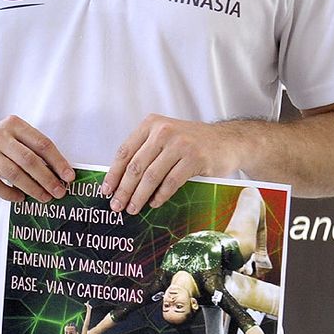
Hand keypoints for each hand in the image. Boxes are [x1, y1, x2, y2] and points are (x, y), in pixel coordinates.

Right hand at [0, 115, 71, 202]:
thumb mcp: (13, 139)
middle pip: (29, 160)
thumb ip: (33, 150)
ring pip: (13, 173)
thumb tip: (60, 174)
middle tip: (59, 192)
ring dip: (32, 189)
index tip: (69, 177)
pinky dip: (10, 194)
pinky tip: (20, 198)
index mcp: (13, 124)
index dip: (58, 161)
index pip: (41, 143)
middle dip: (47, 179)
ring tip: (44, 198)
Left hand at [103, 115, 238, 213]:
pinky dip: (160, 196)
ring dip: (139, 196)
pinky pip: (171, 182)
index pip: (125, 151)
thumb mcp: (166, 137)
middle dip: (124, 189)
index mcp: (151, 124)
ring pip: (151, 176)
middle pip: (136, 166)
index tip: (106, 190)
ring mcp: (180, 144)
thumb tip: (120, 180)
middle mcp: (163, 131)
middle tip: (116, 205)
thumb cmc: (192, 142)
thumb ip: (145, 151)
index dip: (113, 173)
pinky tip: (154, 203)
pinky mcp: (195, 158)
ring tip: (132, 209)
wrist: (228, 141)